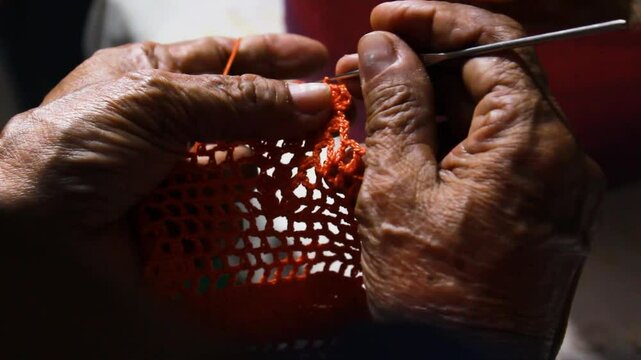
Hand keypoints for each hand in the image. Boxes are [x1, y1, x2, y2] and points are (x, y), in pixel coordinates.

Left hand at [0, 34, 330, 356]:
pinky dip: (264, 201)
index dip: (270, 56)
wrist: (37, 239)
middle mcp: (168, 126)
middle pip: (243, 111)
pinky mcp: (192, 219)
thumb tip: (312, 96)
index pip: (222, 58)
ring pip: (248, 159)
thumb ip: (236, 99)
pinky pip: (240, 205)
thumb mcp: (153, 101)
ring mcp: (182, 174)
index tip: (318, 57)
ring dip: (282, 158)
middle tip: (333, 113)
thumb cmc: (74, 150)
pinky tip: (288, 195)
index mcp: (149, 78)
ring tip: (319, 156)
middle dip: (287, 111)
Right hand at [337, 1, 603, 356]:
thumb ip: (395, 105)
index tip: (384, 21)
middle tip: (364, 68)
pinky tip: (406, 148)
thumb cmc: (432, 293)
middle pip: (493, 77)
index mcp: (531, 141)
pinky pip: (497, 153)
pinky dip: (453, 141)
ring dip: (434, 104)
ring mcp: (554, 186)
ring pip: (492, 116)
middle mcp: (559, 157)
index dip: (434, 21)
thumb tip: (384, 46)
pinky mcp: (541, 209)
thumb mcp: (397, 188)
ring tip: (374, 109)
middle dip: (425, 65)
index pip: (493, 43)